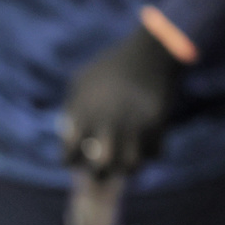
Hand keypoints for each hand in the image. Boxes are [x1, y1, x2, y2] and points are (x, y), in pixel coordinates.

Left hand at [60, 22, 181, 176]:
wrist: (150, 50)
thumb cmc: (111, 66)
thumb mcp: (80, 81)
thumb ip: (72, 108)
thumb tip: (66, 134)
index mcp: (84, 114)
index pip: (70, 155)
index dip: (72, 161)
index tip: (78, 158)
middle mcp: (108, 122)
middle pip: (101, 167)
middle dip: (99, 174)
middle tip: (102, 169)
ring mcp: (134, 123)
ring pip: (131, 166)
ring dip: (127, 168)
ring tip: (126, 161)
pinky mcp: (158, 122)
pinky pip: (155, 153)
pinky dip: (150, 154)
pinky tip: (147, 145)